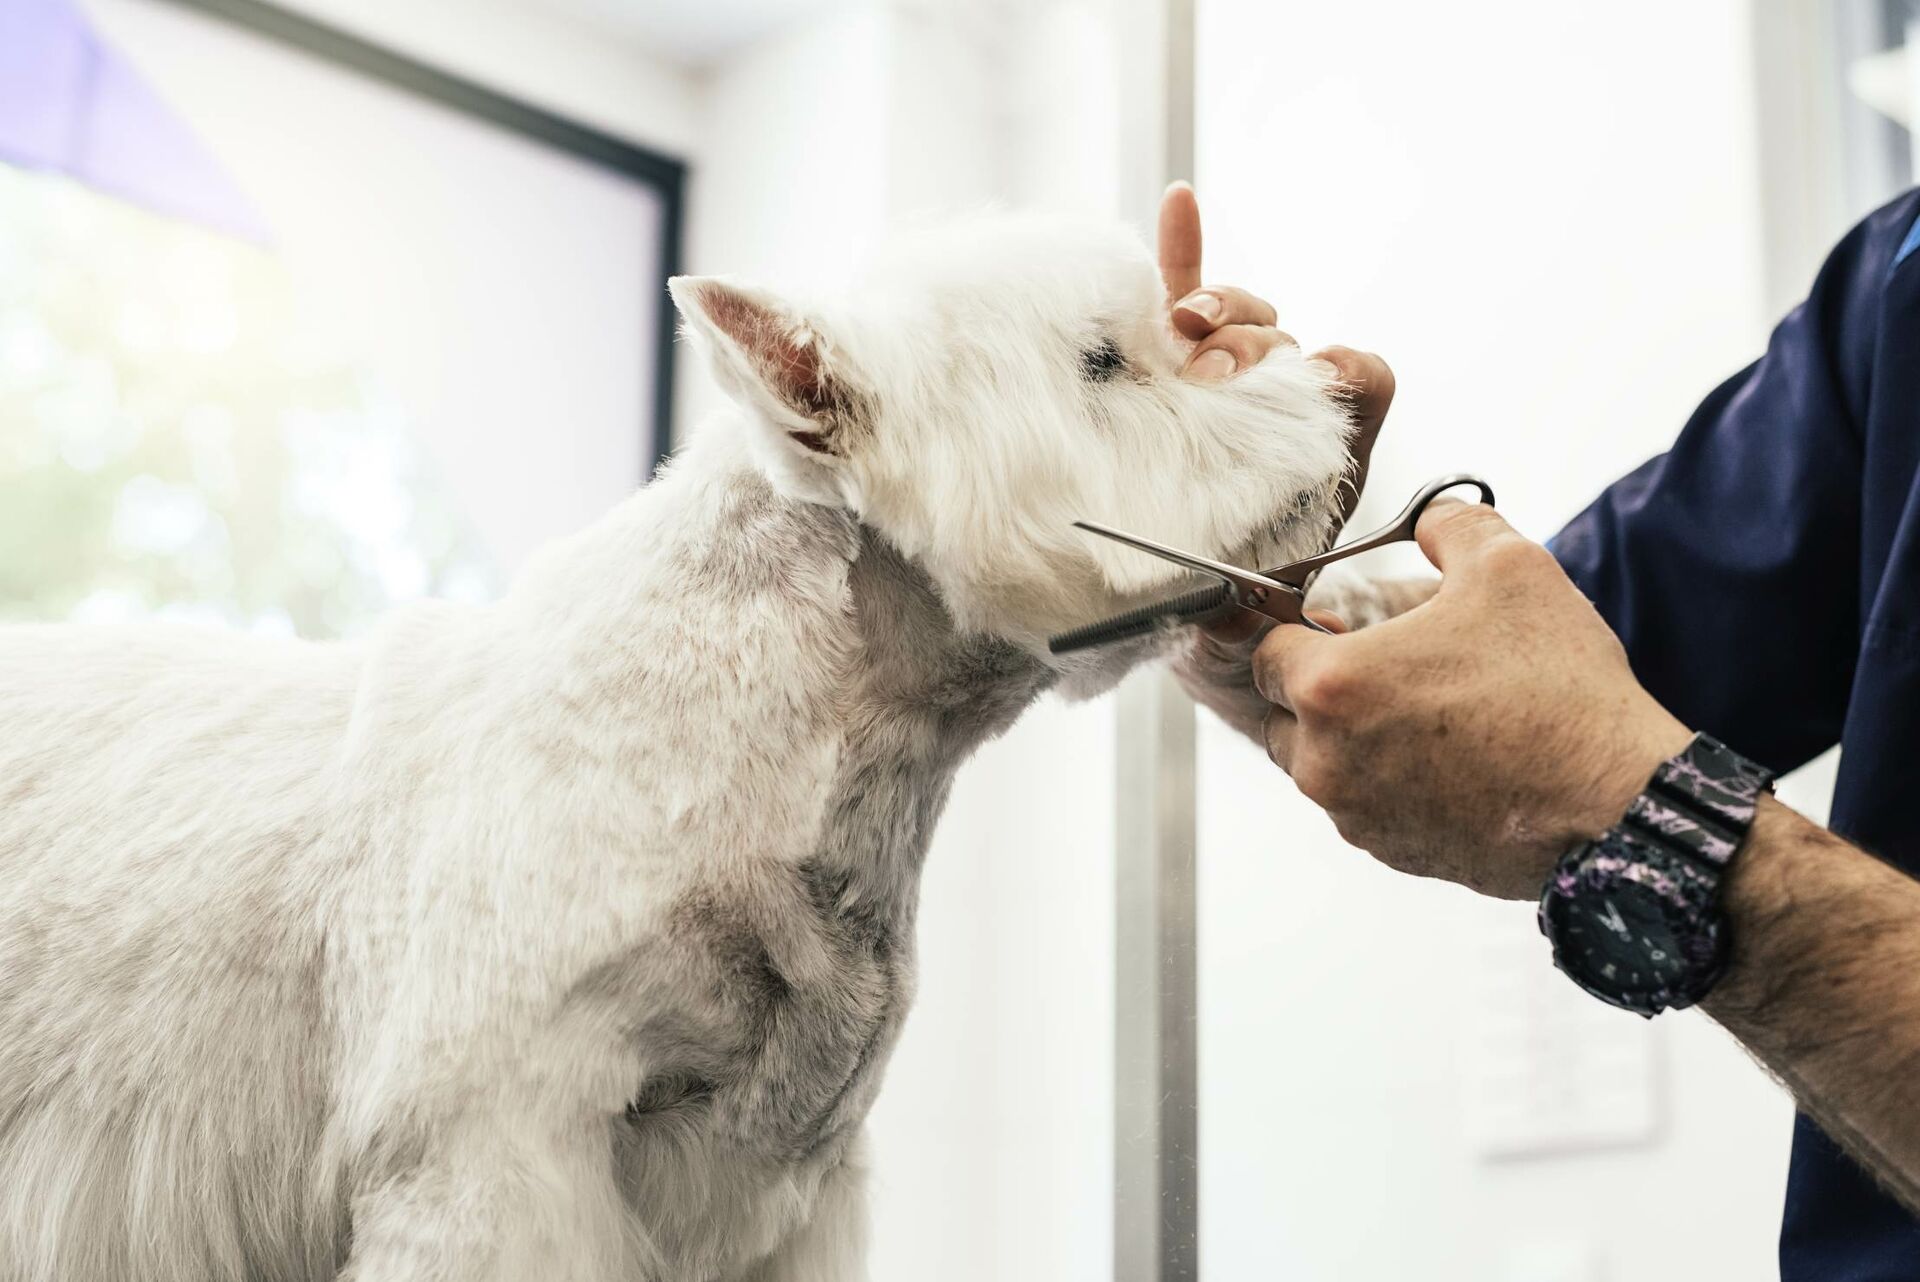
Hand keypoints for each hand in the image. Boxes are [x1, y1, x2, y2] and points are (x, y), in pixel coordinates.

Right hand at [1155, 182, 1395, 731]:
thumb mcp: (1268, 609)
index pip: (1357, 376)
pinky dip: (1182, 251)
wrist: (1175, 619)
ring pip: (1236, 315)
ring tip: (1188, 329)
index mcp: (1320, 450)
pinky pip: (1177, 297)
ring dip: (1219, 307)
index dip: (1335, 370)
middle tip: (1217, 377)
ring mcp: (1217, 384)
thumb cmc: (1235, 616)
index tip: (1303, 381)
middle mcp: (1274, 408)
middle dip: (1256, 346)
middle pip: (1285, 340)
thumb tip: (1250, 565)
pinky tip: (1181, 203)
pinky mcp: (1162, 370)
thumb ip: (1270, 591)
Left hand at [1252, 501, 1693, 899]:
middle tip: (1385, 662)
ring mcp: (1353, 815)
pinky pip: (1360, 805)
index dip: (1294, 627)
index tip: (1331, 621)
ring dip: (1347, 735)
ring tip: (1421, 709)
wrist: (1615, 804)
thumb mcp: (1510, 567)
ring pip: (1316, 763)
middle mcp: (1323, 760)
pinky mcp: (1389, 853)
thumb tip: (1429, 519)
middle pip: (1279, 710)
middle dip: (1317, 684)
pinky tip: (1447, 757)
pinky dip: (1385, 780)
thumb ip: (1449, 526)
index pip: (1261, 649)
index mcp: (1331, 686)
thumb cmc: (1559, 689)